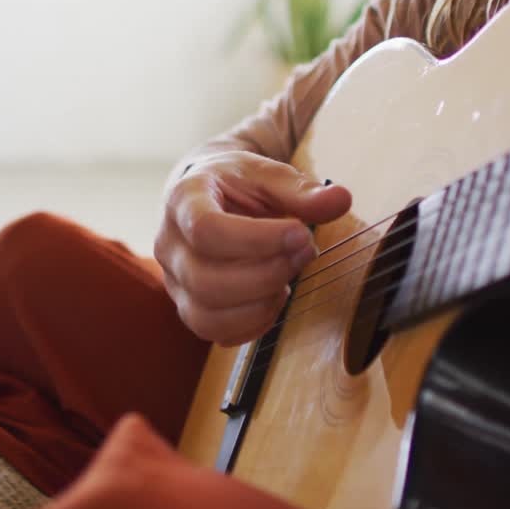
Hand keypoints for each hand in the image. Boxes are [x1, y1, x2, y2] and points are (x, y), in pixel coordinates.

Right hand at [155, 151, 351, 345]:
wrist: (209, 192)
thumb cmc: (237, 183)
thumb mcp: (267, 175)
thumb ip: (301, 190)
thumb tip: (341, 200)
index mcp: (183, 200)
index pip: (206, 230)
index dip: (258, 239)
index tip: (300, 232)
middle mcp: (169, 244)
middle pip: (206, 280)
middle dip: (266, 275)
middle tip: (303, 253)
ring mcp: (174, 280)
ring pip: (207, 315)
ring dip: (260, 305)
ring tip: (289, 276)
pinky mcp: (188, 306)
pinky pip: (215, 333)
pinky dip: (254, 324)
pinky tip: (275, 297)